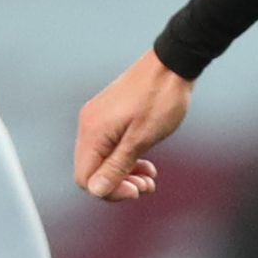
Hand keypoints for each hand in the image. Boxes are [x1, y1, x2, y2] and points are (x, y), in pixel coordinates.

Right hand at [75, 53, 192, 200]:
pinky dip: (126, 158)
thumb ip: (117, 166)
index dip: (109, 192)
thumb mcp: (141, 139)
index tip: (136, 191)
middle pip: (92, 171)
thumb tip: (96, 191)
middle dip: (119, 183)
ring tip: (150, 177)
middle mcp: (88, 125)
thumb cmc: (161, 99)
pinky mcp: (108, 116)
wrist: (172, 65)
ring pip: (102, 160)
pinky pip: (109, 146)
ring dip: (125, 174)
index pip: (86, 178)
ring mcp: (97, 119)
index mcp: (93, 132)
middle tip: (147, 186)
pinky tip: (146, 163)